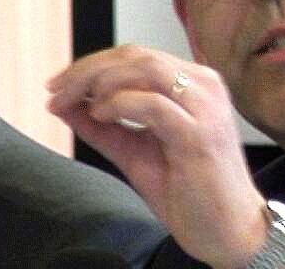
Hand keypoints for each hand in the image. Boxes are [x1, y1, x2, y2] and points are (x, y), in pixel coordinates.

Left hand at [46, 45, 267, 268]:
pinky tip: (101, 115)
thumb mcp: (136, 152)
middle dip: (88, 69)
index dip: (92, 65)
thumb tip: (65, 104)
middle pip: (138, 56)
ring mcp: (206, 107)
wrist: (228, 229)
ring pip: (146, 68)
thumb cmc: (191, 191)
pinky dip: (119, 104)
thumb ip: (105, 127)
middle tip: (55, 91)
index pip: (138, 56)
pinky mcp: (200, 133)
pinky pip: (154, 104)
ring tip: (77, 104)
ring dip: (100, 82)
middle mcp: (205, 86)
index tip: (57, 86)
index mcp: (195, 84)